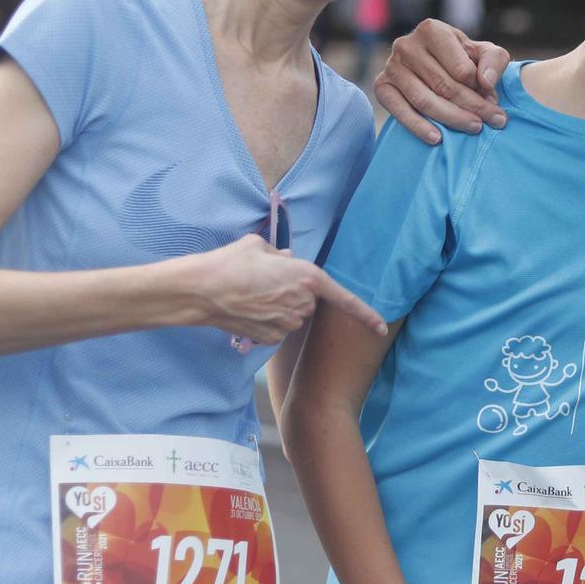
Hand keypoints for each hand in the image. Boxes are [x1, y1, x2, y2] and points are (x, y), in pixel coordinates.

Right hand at [191, 235, 385, 345]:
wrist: (203, 291)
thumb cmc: (231, 263)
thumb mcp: (258, 246)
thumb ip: (280, 254)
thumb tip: (285, 259)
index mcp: (308, 277)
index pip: (345, 300)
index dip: (366, 314)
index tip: (382, 328)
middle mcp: (303, 303)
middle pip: (310, 301)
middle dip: (295, 292)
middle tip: (267, 281)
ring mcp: (287, 323)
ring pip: (294, 315)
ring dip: (281, 306)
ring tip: (253, 293)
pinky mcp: (271, 337)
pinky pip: (278, 328)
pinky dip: (268, 320)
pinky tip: (248, 309)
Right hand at [375, 18, 509, 144]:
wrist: (434, 65)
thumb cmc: (461, 59)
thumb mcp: (483, 53)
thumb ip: (493, 60)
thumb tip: (485, 82)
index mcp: (432, 30)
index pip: (460, 69)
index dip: (480, 89)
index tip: (494, 101)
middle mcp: (406, 45)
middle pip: (443, 86)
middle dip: (472, 107)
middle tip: (493, 122)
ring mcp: (391, 66)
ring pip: (424, 100)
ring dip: (452, 119)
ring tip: (474, 128)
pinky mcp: (381, 86)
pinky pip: (399, 110)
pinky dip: (418, 126)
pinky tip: (437, 138)